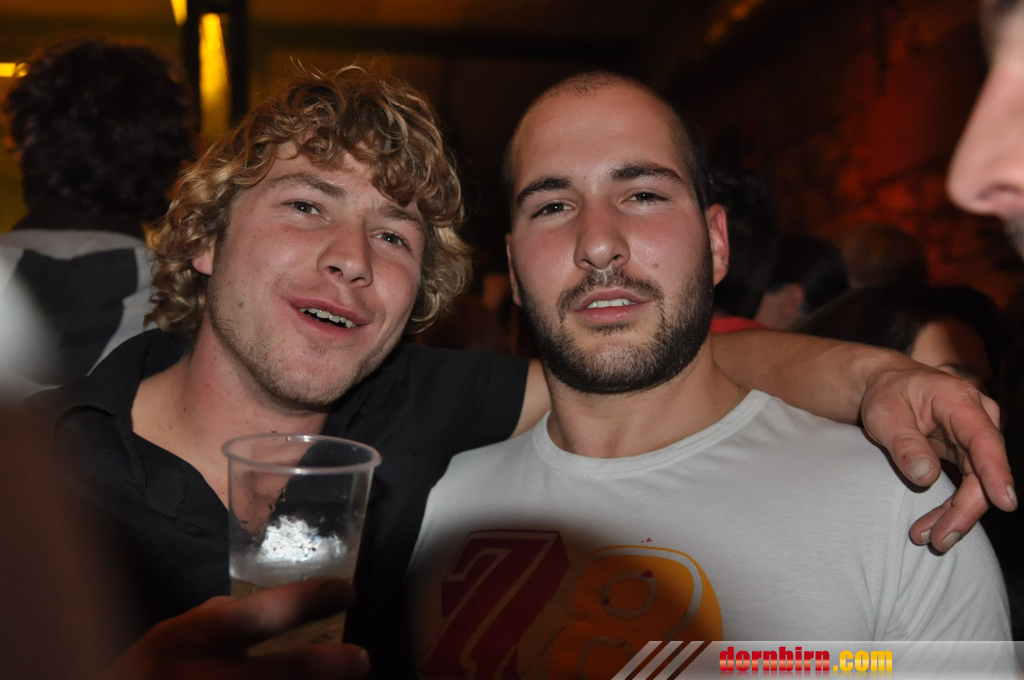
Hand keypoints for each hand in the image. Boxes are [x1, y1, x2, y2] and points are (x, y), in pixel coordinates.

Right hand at [106, 578, 369, 679]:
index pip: (263, 614)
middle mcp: (203, 679)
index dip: (313, 600)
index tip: (349, 592)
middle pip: (279, 674)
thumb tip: (252, 604)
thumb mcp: (167, 639)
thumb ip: (212, 621)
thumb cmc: (139, 677)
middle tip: (362, 659)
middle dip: (327, 667)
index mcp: (192, 641)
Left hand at [861, 364, 1015, 551]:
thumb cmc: (887, 394)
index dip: (995, 472)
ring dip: (956, 514)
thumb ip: (904, 443)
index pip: (983, 440)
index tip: (1005, 502)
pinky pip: (966, 485)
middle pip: (983, 470)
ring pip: (976, 484)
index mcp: (958, 401)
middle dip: (965, 508)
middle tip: (940, 539)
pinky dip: (950, 507)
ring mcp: (974, 438)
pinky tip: (933, 527)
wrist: (888, 384)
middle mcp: (977, 419)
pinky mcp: (967, 454)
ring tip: (930, 539)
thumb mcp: (884, 414)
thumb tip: (925, 478)